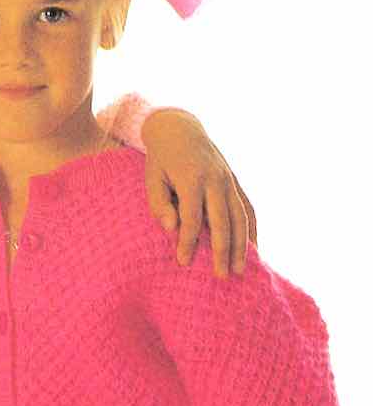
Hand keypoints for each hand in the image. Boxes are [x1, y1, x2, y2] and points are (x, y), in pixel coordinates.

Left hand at [142, 108, 257, 276]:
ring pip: (240, 217)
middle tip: (221, 276)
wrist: (179, 129)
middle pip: (222, 221)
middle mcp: (215, 180)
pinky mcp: (235, 182)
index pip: (191, 217)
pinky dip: (252, 229)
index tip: (183, 263)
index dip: (188, 241)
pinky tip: (254, 249)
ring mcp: (229, 180)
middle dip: (221, 250)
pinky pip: (248, 209)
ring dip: (242, 245)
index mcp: (191, 179)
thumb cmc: (161, 160)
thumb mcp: (152, 179)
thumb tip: (173, 228)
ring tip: (241, 270)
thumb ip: (160, 204)